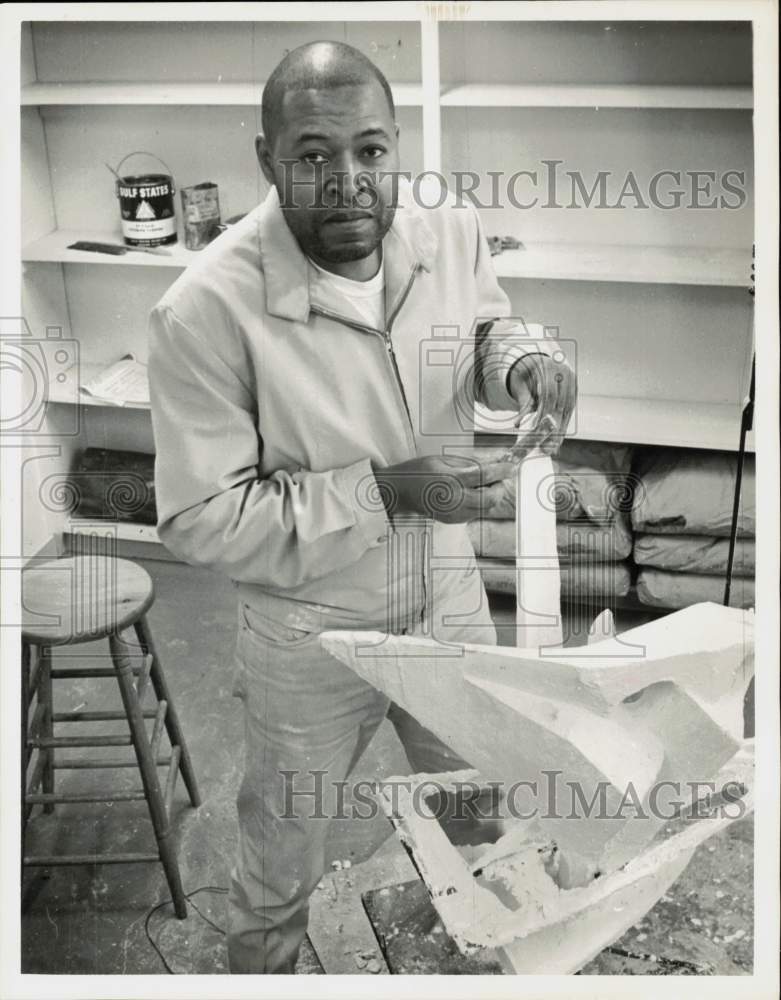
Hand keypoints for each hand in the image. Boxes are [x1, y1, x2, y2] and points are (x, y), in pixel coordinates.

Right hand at [372, 454, 516, 522]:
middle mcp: (455, 499)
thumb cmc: (419, 471)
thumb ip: (469, 463)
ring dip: (491, 496)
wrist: (400, 492)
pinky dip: (480, 503)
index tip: (511, 466)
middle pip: (490, 498)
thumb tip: (493, 462)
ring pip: (486, 507)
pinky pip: (476, 513)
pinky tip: (471, 494)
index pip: (485, 476)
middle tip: (499, 477)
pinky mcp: (453, 520)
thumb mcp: (443, 459)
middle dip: (499, 487)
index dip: (502, 470)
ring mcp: (454, 513)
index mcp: (452, 480)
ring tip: (484, 484)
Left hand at [508, 351, 576, 455]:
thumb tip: (518, 425)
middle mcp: (564, 373)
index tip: (537, 430)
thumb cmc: (526, 375)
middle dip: (553, 427)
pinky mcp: (575, 391)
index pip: (548, 394)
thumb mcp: (521, 385)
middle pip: (560, 404)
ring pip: (568, 410)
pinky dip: (563, 425)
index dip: (543, 414)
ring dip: (560, 430)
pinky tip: (558, 439)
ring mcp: (572, 381)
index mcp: (548, 368)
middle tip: (546, 445)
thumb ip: (523, 403)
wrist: (537, 364)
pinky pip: (570, 411)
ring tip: (552, 447)